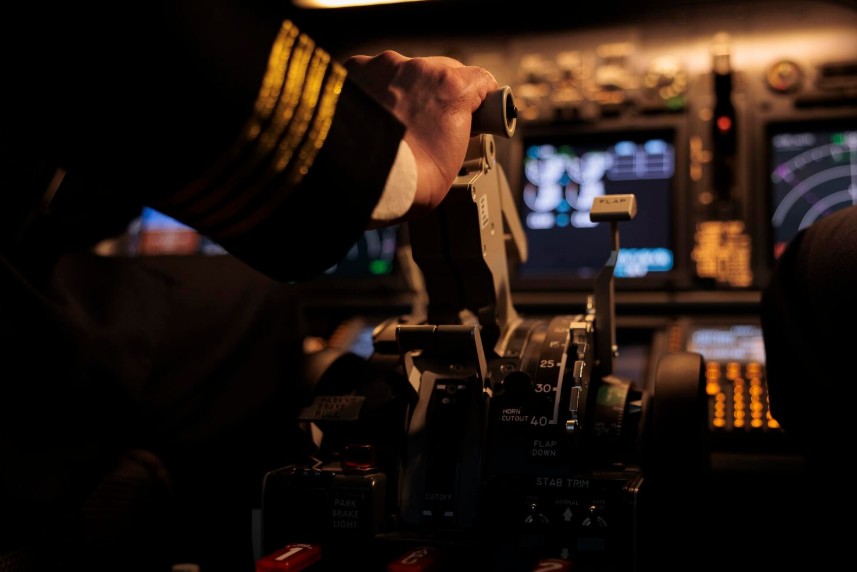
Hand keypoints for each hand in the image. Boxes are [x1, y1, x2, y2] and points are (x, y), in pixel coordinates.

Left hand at [344, 51, 498, 216]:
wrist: (356, 180)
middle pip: (440, 73)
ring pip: (404, 74)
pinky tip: (372, 120)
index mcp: (450, 88)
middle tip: (430, 127)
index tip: (473, 112)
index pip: (479, 80)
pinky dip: (375, 95)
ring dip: (404, 94)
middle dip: (438, 97)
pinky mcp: (354, 72)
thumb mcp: (453, 165)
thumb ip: (459, 134)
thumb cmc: (406, 181)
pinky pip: (373, 77)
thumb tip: (450, 132)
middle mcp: (417, 69)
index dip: (477, 100)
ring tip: (395, 128)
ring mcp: (383, 68)